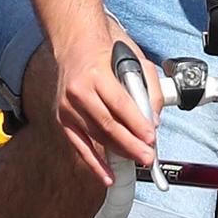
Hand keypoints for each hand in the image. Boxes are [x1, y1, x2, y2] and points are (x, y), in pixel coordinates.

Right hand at [52, 26, 159, 186]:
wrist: (75, 42)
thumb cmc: (106, 49)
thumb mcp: (137, 59)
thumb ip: (149, 89)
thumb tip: (154, 121)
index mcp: (96, 73)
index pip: (119, 105)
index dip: (136, 124)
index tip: (151, 138)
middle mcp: (78, 91)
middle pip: (107, 125)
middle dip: (130, 144)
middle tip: (147, 157)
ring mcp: (67, 107)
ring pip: (96, 137)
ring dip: (118, 152)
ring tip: (137, 160)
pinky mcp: (62, 118)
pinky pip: (79, 145)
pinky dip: (94, 163)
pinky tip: (107, 175)